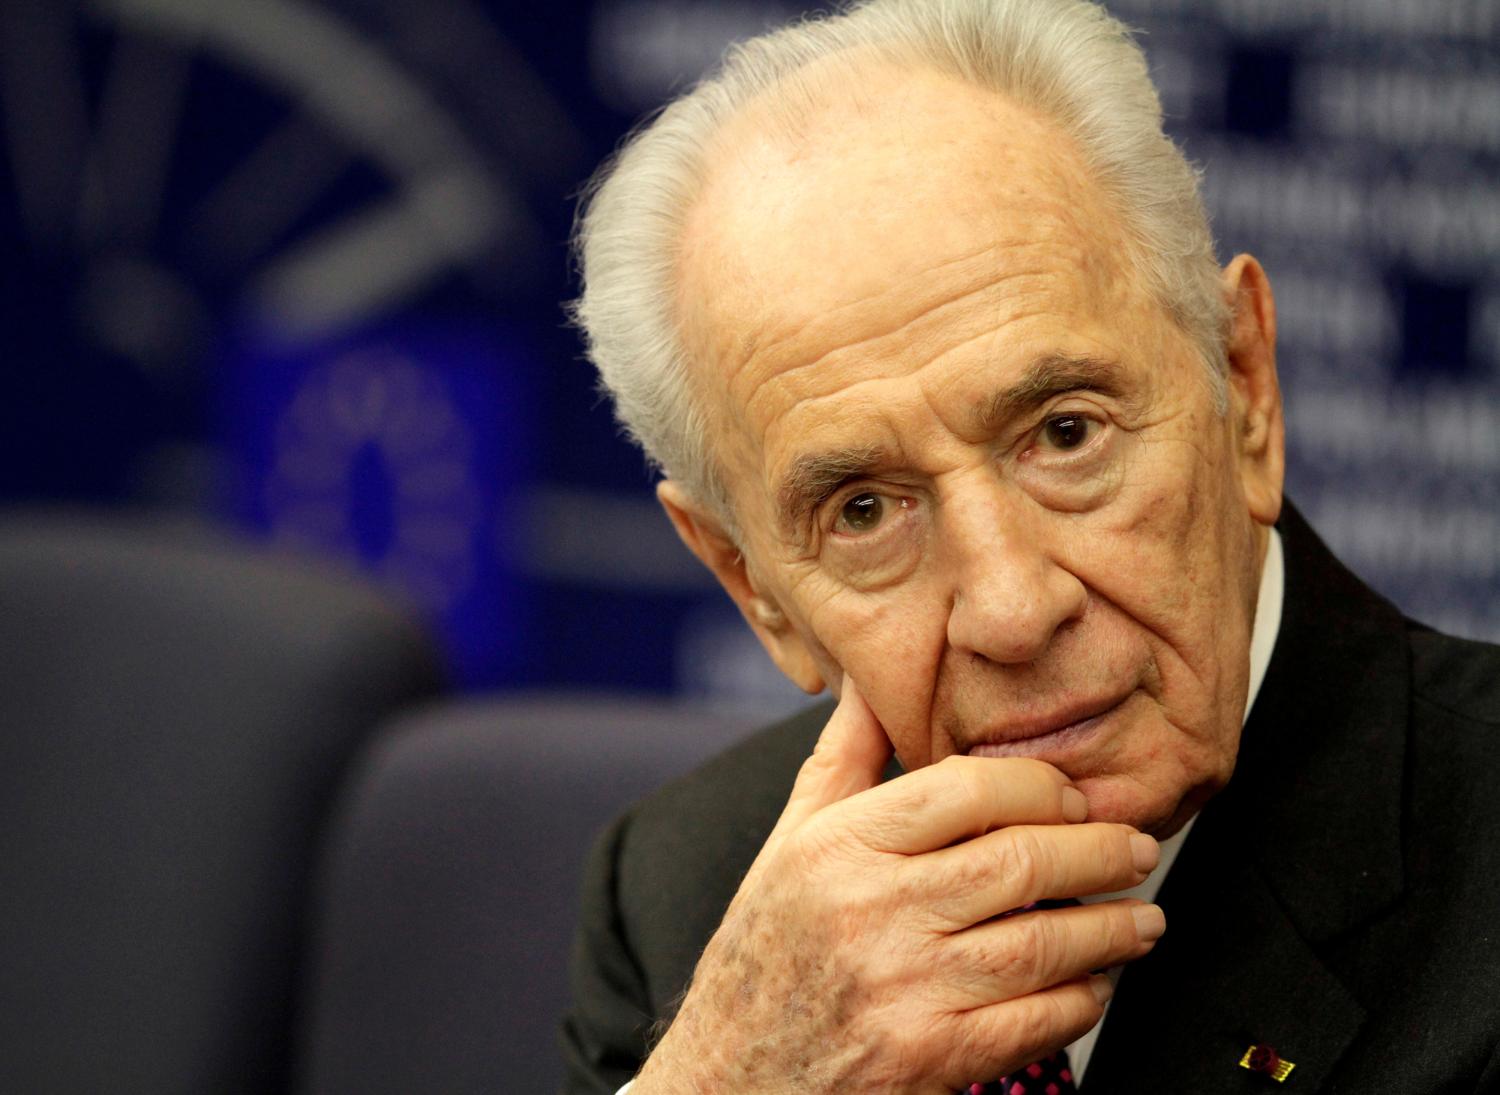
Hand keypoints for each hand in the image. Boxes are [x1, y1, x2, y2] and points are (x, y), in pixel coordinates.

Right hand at [632, 677, 1163, 1094]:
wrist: (732, 1073)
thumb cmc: (767, 949)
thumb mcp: (789, 841)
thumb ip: (841, 758)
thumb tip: (869, 682)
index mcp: (841, 846)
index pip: (964, 789)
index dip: (1038, 784)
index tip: (1074, 794)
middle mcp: (873, 911)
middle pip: (1019, 861)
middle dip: (1099, 850)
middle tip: (1138, 847)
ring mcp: (904, 989)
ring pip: (1041, 943)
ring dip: (1112, 929)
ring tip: (1143, 919)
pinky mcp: (929, 1059)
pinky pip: (1033, 1023)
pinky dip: (1081, 1001)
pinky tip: (1095, 983)